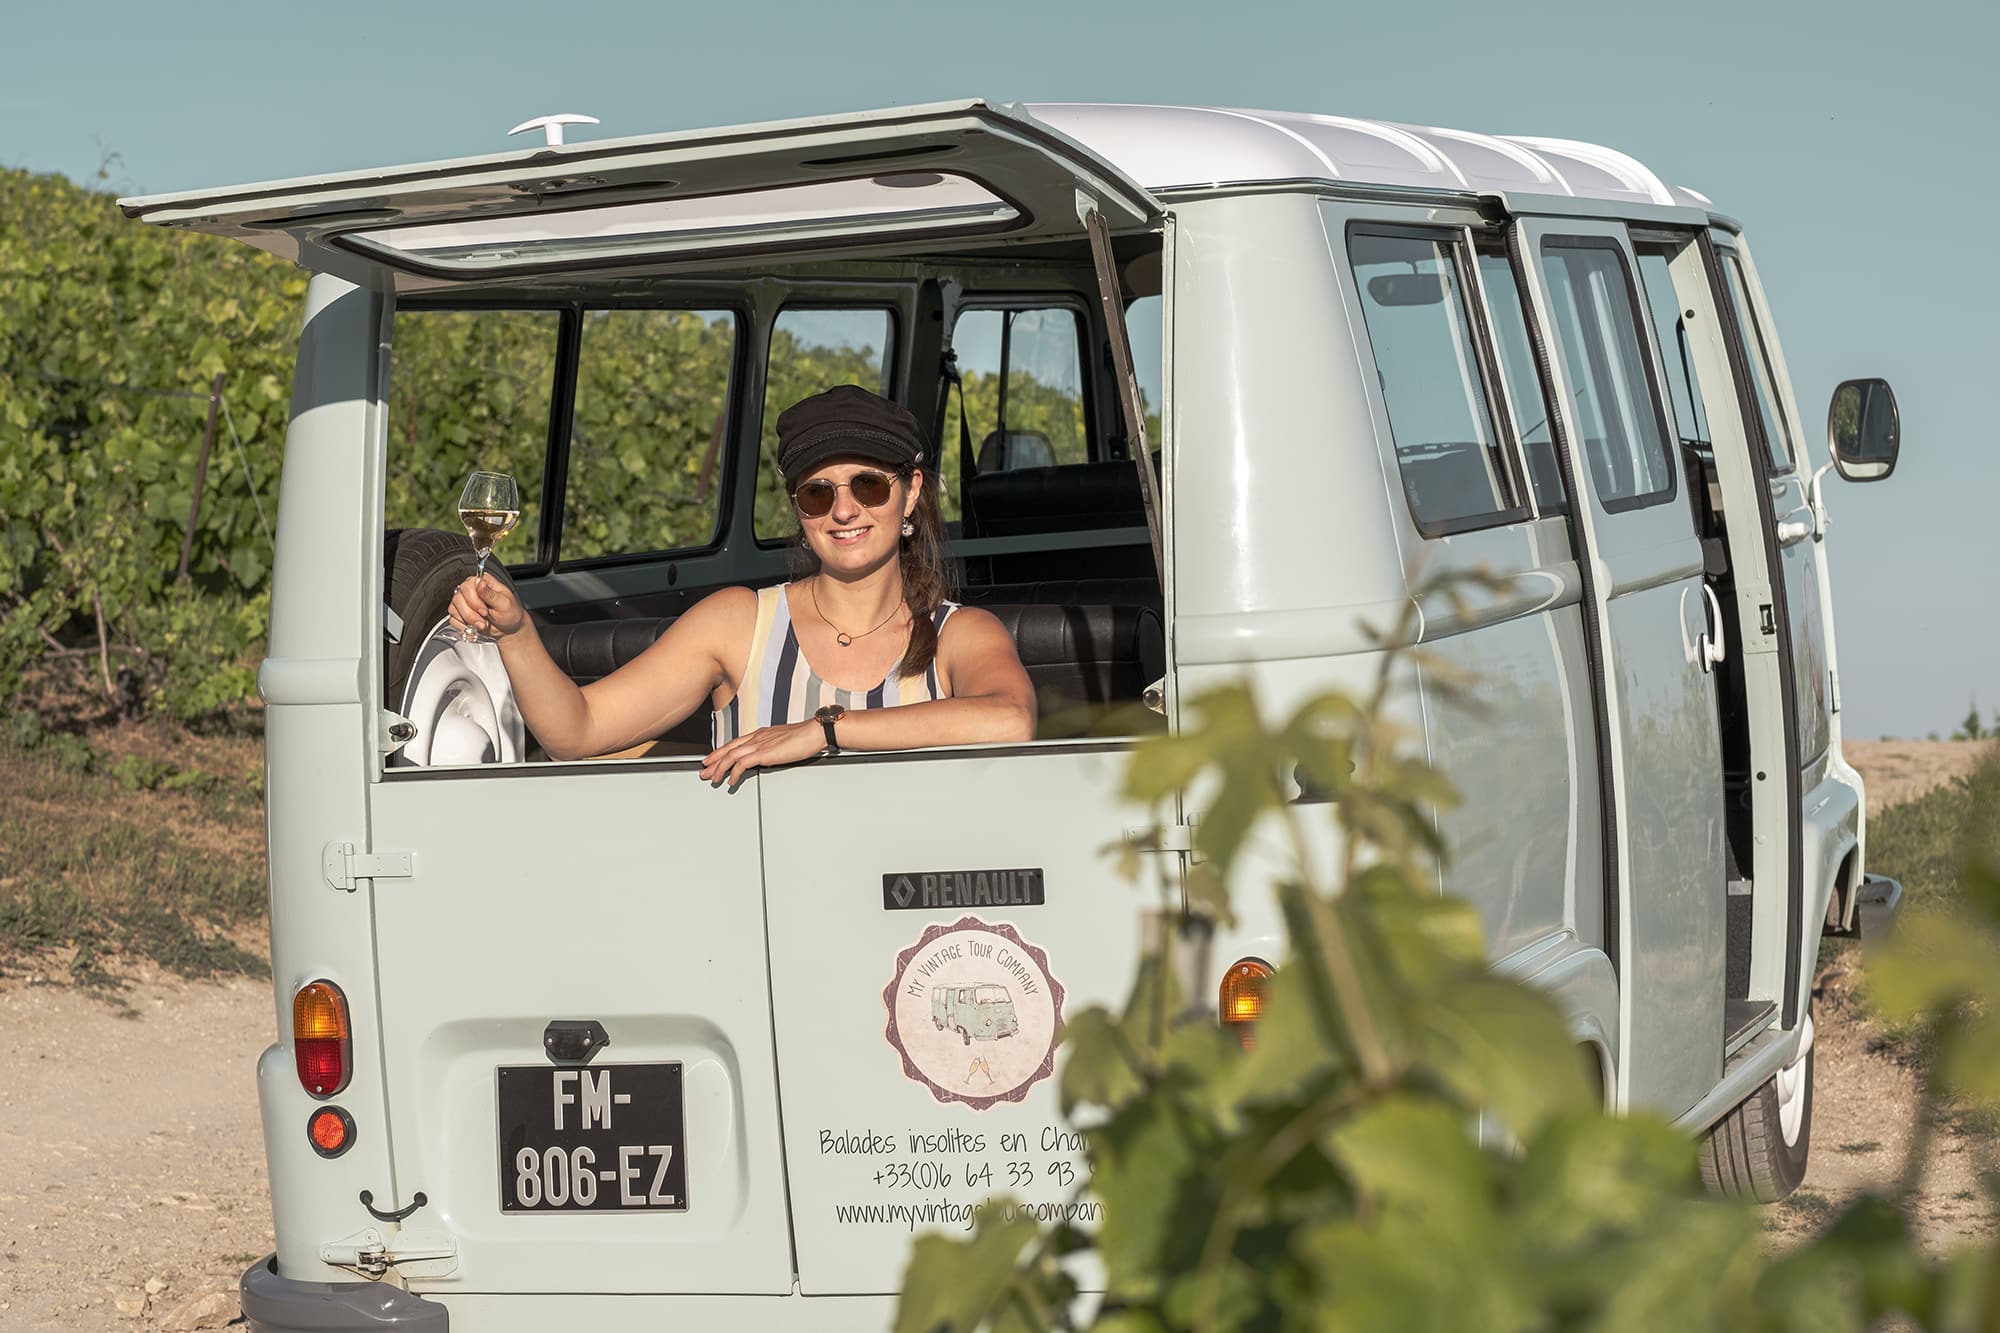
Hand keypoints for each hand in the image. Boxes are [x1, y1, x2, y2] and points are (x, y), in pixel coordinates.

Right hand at [449, 573, 526, 639]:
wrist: (510, 629)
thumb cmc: (510, 613)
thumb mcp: (504, 603)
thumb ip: (491, 594)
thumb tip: (480, 583)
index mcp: (483, 582)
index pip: (468, 585)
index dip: (474, 600)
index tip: (485, 611)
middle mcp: (471, 590)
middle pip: (458, 598)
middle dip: (471, 613)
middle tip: (484, 620)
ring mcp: (464, 602)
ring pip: (453, 609)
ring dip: (468, 620)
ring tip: (482, 624)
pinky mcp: (460, 614)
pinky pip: (453, 619)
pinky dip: (463, 626)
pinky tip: (475, 627)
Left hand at [699, 720, 824, 788]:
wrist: (814, 732)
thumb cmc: (804, 737)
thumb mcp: (783, 741)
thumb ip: (772, 748)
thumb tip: (768, 757)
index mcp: (760, 734)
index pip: (734, 743)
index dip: (721, 751)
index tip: (712, 759)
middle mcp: (756, 737)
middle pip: (728, 749)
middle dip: (713, 760)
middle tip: (704, 771)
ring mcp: (759, 744)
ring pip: (731, 756)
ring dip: (719, 768)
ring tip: (712, 779)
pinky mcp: (764, 753)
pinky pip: (742, 764)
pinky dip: (733, 773)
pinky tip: (730, 781)